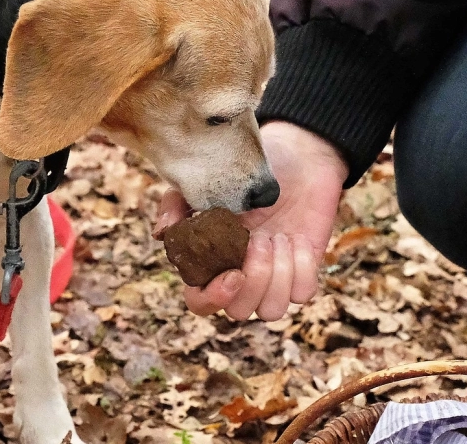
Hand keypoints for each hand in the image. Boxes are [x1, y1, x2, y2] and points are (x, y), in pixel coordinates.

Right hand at [153, 121, 347, 320]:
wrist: (296, 155)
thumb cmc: (245, 170)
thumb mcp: (206, 180)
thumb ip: (177, 203)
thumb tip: (162, 232)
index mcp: (212, 262)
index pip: (200, 302)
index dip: (212, 298)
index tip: (233, 273)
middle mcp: (241, 276)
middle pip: (238, 311)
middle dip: (253, 277)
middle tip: (259, 237)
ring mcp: (274, 278)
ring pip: (271, 310)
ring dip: (277, 274)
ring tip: (279, 235)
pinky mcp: (304, 271)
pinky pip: (303, 293)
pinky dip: (302, 266)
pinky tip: (296, 238)